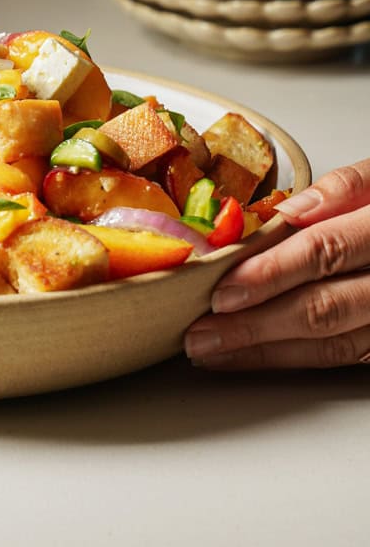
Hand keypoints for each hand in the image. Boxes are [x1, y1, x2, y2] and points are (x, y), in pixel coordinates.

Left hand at [184, 161, 369, 369]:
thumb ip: (343, 189)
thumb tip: (290, 211)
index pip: (325, 252)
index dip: (272, 272)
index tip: (224, 290)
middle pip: (324, 308)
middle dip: (255, 324)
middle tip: (202, 332)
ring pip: (332, 343)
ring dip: (265, 350)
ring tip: (212, 349)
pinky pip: (340, 356)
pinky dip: (290, 358)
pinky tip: (251, 355)